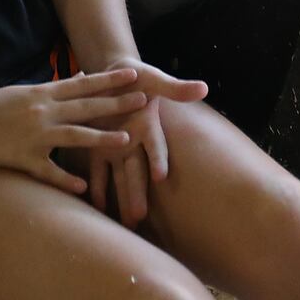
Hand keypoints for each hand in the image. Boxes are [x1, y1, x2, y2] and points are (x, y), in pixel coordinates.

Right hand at [0, 68, 147, 193]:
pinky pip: (49, 171)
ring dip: (102, 139)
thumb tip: (80, 79)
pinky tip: (84, 186)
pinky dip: (67, 180)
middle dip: (116, 104)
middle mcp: (41, 112)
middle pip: (86, 107)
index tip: (131, 74)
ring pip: (74, 136)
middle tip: (142, 100)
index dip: (108, 80)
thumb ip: (53, 89)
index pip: (82, 85)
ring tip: (126, 140)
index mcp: (41, 93)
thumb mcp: (23, 91)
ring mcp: (34, 136)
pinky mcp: (23, 159)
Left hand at [82, 60, 206, 227]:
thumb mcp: (155, 80)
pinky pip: (97, 171)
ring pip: (119, 177)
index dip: (158, 158)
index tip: (160, 175)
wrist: (113, 75)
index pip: (155, 145)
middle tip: (138, 217)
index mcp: (148, 126)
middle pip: (136, 171)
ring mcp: (117, 147)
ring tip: (124, 224)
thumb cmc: (139, 77)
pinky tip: (95, 210)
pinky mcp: (98, 146)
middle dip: (136, 193)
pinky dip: (96, 188)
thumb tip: (204, 87)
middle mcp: (134, 142)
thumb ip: (175, 88)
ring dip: (120, 199)